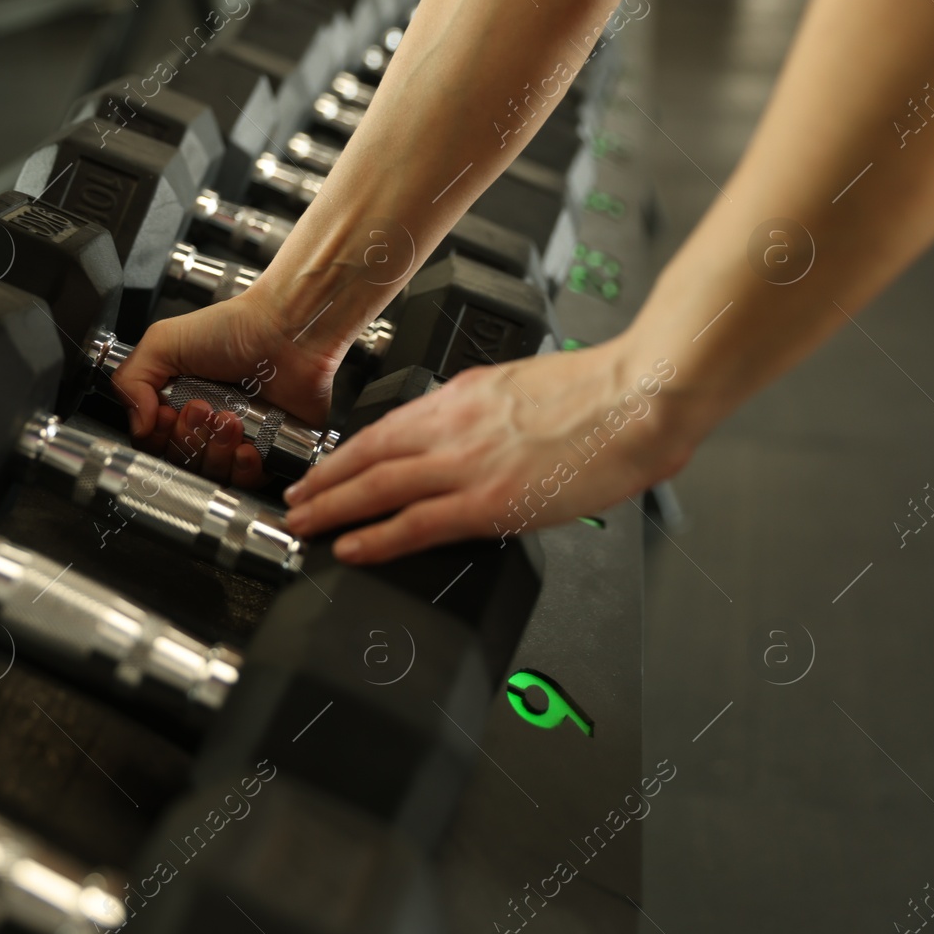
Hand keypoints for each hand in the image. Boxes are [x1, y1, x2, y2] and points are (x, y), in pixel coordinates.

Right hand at [111, 292, 346, 486]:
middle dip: (187, 439)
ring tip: (229, 418)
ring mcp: (237, 438)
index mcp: (178, 400)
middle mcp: (205, 422)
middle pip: (180, 462)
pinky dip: (243, 468)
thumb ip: (130, 380)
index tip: (165, 413)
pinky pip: (248, 481)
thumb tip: (136, 425)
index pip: (153, 442)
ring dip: (215, 450)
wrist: (286, 331)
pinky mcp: (269, 450)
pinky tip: (246, 445)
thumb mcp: (163, 341)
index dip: (156, 436)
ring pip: (212, 474)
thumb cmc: (234, 328)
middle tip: (201, 409)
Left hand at [282, 336, 706, 561]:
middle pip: (367, 455)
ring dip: (333, 507)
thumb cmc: (600, 392)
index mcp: (462, 396)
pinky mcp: (490, 500)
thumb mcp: (521, 386)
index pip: (385, 427)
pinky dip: (377, 536)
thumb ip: (485, 411)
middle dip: (323, 481)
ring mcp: (468, 463)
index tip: (323, 468)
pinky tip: (351, 547)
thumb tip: (469, 433)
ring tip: (303, 524)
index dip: (346, 452)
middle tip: (293, 500)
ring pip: (378, 487)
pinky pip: (417, 523)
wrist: (640, 394)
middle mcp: (454, 425)